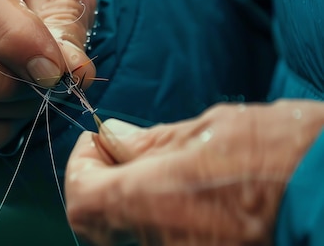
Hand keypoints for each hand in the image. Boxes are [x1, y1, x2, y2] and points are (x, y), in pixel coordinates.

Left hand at [65, 100, 323, 244]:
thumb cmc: (285, 154)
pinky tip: (179, 205)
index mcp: (148, 203)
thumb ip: (151, 142)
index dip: (82, 164)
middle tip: (124, 157)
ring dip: (125, 208)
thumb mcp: (212, 131)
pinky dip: (152, 227)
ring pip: (123, 240)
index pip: (80, 196)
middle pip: (96, 225)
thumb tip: (112, 138)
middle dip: (100, 187)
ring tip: (157, 178)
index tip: (100, 142)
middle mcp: (152, 245)